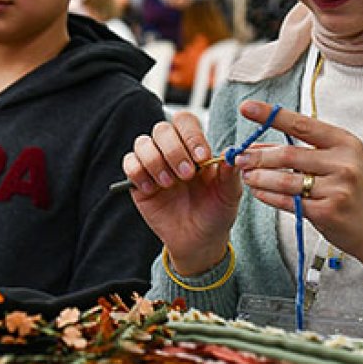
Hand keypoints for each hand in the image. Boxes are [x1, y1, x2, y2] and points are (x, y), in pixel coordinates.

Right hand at [121, 111, 241, 274]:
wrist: (198, 240)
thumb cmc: (215, 213)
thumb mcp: (229, 194)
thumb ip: (230, 173)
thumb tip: (233, 153)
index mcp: (195, 148)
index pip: (186, 122)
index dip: (191, 135)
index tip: (202, 157)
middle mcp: (172, 151)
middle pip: (162, 129)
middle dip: (174, 151)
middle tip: (187, 175)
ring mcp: (153, 164)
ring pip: (143, 143)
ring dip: (156, 161)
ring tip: (169, 184)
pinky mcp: (138, 180)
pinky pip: (129, 163)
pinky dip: (139, 173)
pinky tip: (153, 189)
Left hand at [232, 101, 362, 273]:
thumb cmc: (354, 190)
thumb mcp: (339, 161)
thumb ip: (304, 150)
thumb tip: (258, 144)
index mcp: (345, 143)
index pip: (302, 124)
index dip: (271, 115)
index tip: (246, 107)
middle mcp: (343, 163)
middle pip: (288, 154)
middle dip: (258, 155)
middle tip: (238, 156)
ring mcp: (337, 189)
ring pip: (285, 180)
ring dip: (259, 177)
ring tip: (245, 174)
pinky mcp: (327, 212)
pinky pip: (288, 202)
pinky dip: (268, 196)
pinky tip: (257, 192)